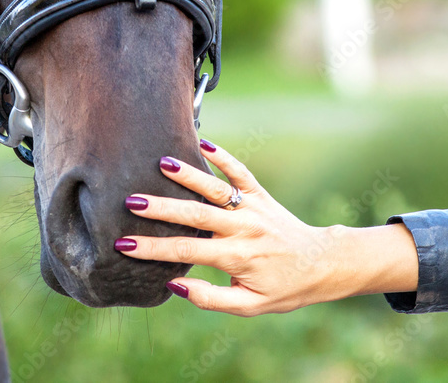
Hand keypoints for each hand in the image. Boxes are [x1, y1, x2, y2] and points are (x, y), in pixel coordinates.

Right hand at [114, 140, 418, 315]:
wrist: (322, 264)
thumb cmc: (283, 289)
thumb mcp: (249, 306)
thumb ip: (212, 299)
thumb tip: (175, 284)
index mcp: (237, 257)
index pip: (187, 251)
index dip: (154, 249)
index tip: (125, 243)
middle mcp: (243, 228)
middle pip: (195, 215)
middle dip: (161, 208)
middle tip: (131, 201)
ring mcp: (252, 207)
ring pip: (215, 188)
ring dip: (188, 175)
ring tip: (161, 163)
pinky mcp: (260, 194)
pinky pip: (240, 172)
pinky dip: (222, 156)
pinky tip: (203, 141)